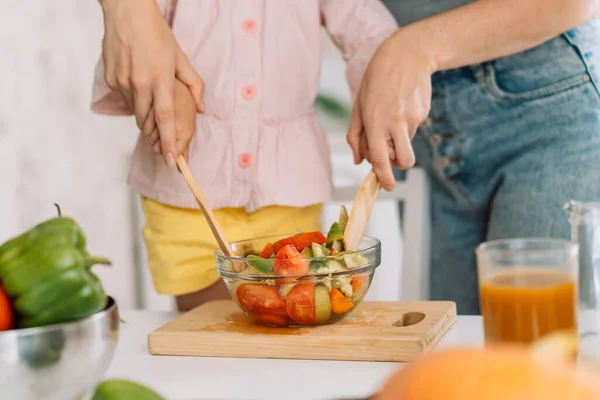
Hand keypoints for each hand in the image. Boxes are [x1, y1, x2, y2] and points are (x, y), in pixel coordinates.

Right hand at [100, 0, 203, 166]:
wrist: (127, 14)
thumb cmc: (158, 35)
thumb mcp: (181, 58)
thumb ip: (194, 85)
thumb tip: (202, 109)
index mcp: (160, 79)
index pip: (165, 118)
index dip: (168, 142)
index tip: (170, 160)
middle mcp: (139, 83)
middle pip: (148, 123)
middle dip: (156, 133)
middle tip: (163, 133)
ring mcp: (122, 82)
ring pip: (136, 113)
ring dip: (146, 115)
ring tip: (152, 98)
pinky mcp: (111, 80)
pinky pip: (125, 101)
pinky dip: (134, 102)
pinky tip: (139, 85)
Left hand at [347, 29, 435, 190]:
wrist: (407, 55)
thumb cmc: (376, 80)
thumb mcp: (358, 105)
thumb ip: (355, 135)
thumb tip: (358, 161)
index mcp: (375, 122)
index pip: (380, 159)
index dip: (384, 177)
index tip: (388, 187)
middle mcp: (394, 122)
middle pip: (404, 161)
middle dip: (398, 166)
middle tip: (390, 156)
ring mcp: (412, 118)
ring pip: (407, 144)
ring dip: (399, 140)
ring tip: (391, 117)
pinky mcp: (423, 113)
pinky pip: (413, 129)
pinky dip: (405, 125)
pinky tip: (400, 105)